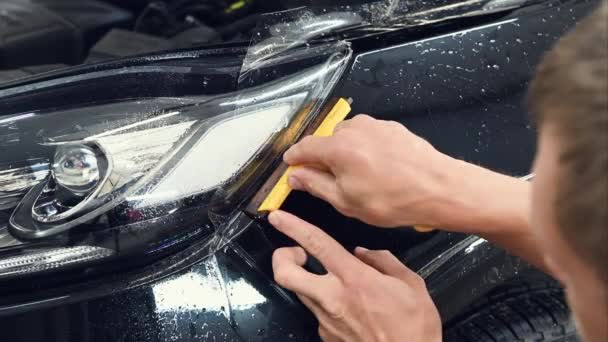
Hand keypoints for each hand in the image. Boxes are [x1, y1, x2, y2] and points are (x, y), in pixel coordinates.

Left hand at [269, 210, 441, 341]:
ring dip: (305, 279)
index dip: (293, 227)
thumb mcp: (412, 285)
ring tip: (329, 279)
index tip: (277, 217)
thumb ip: (385, 262)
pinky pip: (318, 312)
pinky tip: (347, 307)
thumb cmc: (414, 328)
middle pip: (285, 274)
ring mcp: (326, 320)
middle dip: (281, 257)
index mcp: (355, 279)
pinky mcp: (326, 336)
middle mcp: (333, 299)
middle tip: (295, 252)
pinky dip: (326, 303)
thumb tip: (364, 253)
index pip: (317, 244)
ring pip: (300, 292)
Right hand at [284, 114, 455, 226]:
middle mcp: (354, 129)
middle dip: (324, 158)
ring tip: (359, 178)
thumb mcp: (346, 201)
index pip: (304, 147)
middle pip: (327, 141)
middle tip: (330, 181)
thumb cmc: (393, 200)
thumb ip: (316, 185)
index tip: (291, 165)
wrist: (439, 188)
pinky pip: (368, 136)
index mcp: (338, 147)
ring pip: (348, 137)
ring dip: (346, 153)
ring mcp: (375, 125)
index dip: (294, 158)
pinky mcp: (393, 127)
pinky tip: (378, 170)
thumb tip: (296, 176)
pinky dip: (365, 150)